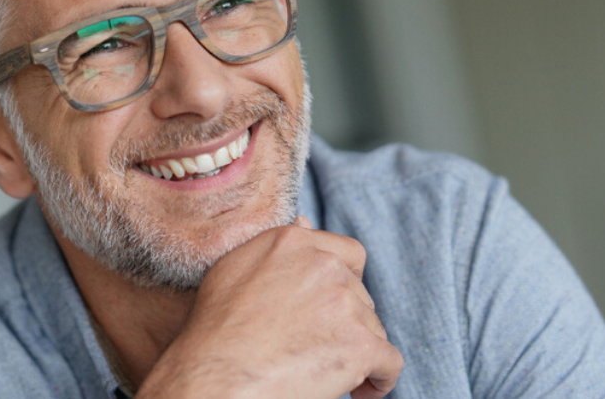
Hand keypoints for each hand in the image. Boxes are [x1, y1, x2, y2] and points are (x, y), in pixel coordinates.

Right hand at [139, 216, 402, 398]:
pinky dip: (380, 381)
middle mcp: (324, 265)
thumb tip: (306, 221)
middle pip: (360, 296)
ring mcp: (345, 303)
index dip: (346, 285)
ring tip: (325, 373)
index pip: (348, 254)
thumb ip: (276, 247)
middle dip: (346, 323)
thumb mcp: (234, 270)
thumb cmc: (215, 331)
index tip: (332, 310)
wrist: (215, 376)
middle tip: (317, 349)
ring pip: (373, 330)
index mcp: (293, 242)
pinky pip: (389, 364)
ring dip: (356, 352)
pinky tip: (359, 390)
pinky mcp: (360, 344)